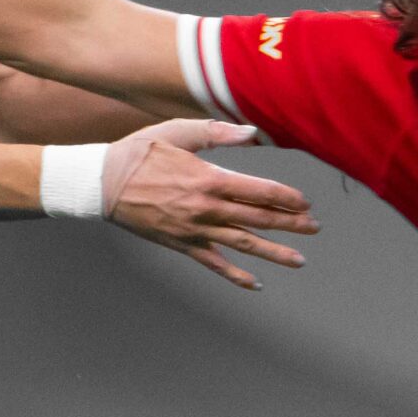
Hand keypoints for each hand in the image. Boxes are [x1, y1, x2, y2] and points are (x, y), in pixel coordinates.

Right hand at [103, 119, 317, 290]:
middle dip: (290, 224)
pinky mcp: (182, 244)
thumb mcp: (178, 132)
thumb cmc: (140, 152)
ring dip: (273, 253)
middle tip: (314, 229)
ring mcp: (195, 230)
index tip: (305, 203)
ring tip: (299, 260)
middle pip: (258, 219)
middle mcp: (206, 208)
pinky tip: (255, 284)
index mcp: (209, 179)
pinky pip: (214, 263)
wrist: (103, 183)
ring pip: (243, 244)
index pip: (259, 191)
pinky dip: (235, 276)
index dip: (286, 198)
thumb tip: (252, 132)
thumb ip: (217, 133)